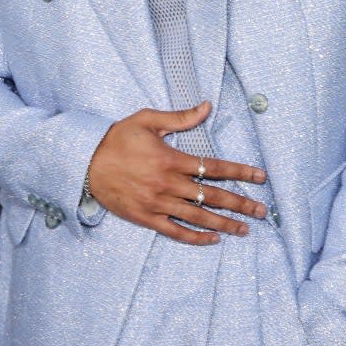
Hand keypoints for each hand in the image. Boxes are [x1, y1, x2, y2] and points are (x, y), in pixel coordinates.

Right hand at [87, 101, 268, 244]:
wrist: (85, 162)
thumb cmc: (116, 138)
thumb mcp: (147, 120)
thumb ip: (180, 118)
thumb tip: (207, 106)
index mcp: (171, 159)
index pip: (214, 167)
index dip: (239, 172)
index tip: (259, 177)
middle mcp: (168, 184)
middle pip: (212, 196)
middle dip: (240, 204)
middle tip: (261, 211)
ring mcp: (157, 204)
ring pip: (198, 217)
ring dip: (224, 224)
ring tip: (244, 229)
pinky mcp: (146, 218)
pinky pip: (175, 231)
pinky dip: (195, 237)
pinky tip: (212, 239)